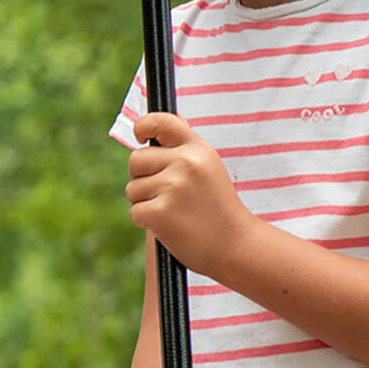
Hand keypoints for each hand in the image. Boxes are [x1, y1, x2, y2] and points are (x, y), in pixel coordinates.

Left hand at [125, 111, 256, 274]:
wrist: (236, 246)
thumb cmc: (217, 208)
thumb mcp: (208, 168)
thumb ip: (183, 148)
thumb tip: (154, 127)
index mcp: (198, 149)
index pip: (161, 121)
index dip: (143, 125)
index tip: (140, 136)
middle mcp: (186, 163)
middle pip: (136, 159)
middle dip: (143, 177)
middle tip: (168, 194)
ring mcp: (173, 187)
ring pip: (132, 188)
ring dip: (145, 202)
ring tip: (175, 211)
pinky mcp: (160, 212)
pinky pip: (135, 211)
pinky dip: (147, 222)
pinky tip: (170, 226)